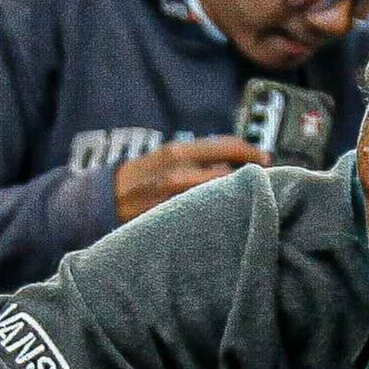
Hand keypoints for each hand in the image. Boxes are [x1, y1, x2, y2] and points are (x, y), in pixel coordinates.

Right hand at [113, 134, 266, 221]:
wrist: (102, 201)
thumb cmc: (140, 178)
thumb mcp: (164, 158)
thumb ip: (196, 159)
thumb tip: (233, 162)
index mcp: (176, 152)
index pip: (225, 146)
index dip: (250, 151)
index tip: (266, 158)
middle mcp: (176, 174)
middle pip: (229, 175)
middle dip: (250, 179)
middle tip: (265, 184)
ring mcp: (173, 200)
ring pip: (218, 197)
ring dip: (236, 198)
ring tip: (248, 201)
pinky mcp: (169, 222)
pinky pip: (203, 218)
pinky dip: (217, 216)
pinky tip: (225, 220)